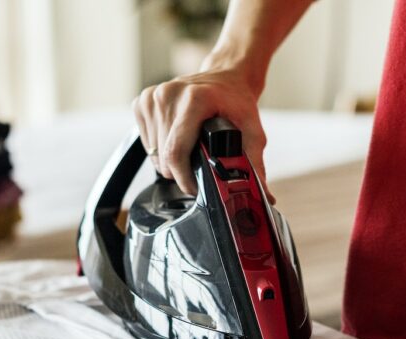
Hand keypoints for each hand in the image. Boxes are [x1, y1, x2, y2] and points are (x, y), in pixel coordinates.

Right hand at [132, 66, 273, 202]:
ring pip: (153, 151)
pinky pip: (146, 140)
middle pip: (163, 156)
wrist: (226, 76)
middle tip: (198, 167)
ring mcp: (153, 97)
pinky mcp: (143, 100)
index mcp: (194, 99)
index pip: (176, 152)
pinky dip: (160, 147)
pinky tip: (177, 138)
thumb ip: (255, 164)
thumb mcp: (253, 131)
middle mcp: (169, 95)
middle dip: (180, 172)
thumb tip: (262, 194)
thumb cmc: (237, 101)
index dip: (184, 178)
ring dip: (169, 160)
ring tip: (190, 150)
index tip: (195, 188)